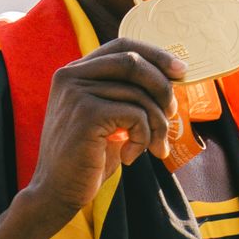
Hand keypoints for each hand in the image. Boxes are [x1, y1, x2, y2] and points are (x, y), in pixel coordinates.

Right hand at [21, 37, 186, 230]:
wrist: (57, 192)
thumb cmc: (88, 157)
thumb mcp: (107, 118)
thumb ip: (125, 95)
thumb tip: (171, 80)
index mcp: (75, 72)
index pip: (122, 46)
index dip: (156, 55)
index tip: (180, 71)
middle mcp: (71, 75)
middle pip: (134, 63)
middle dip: (163, 88)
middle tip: (173, 114)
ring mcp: (77, 93)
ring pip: (140, 95)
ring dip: (157, 125)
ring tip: (154, 147)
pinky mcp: (87, 114)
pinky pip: (136, 116)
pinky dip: (144, 138)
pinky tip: (129, 156)